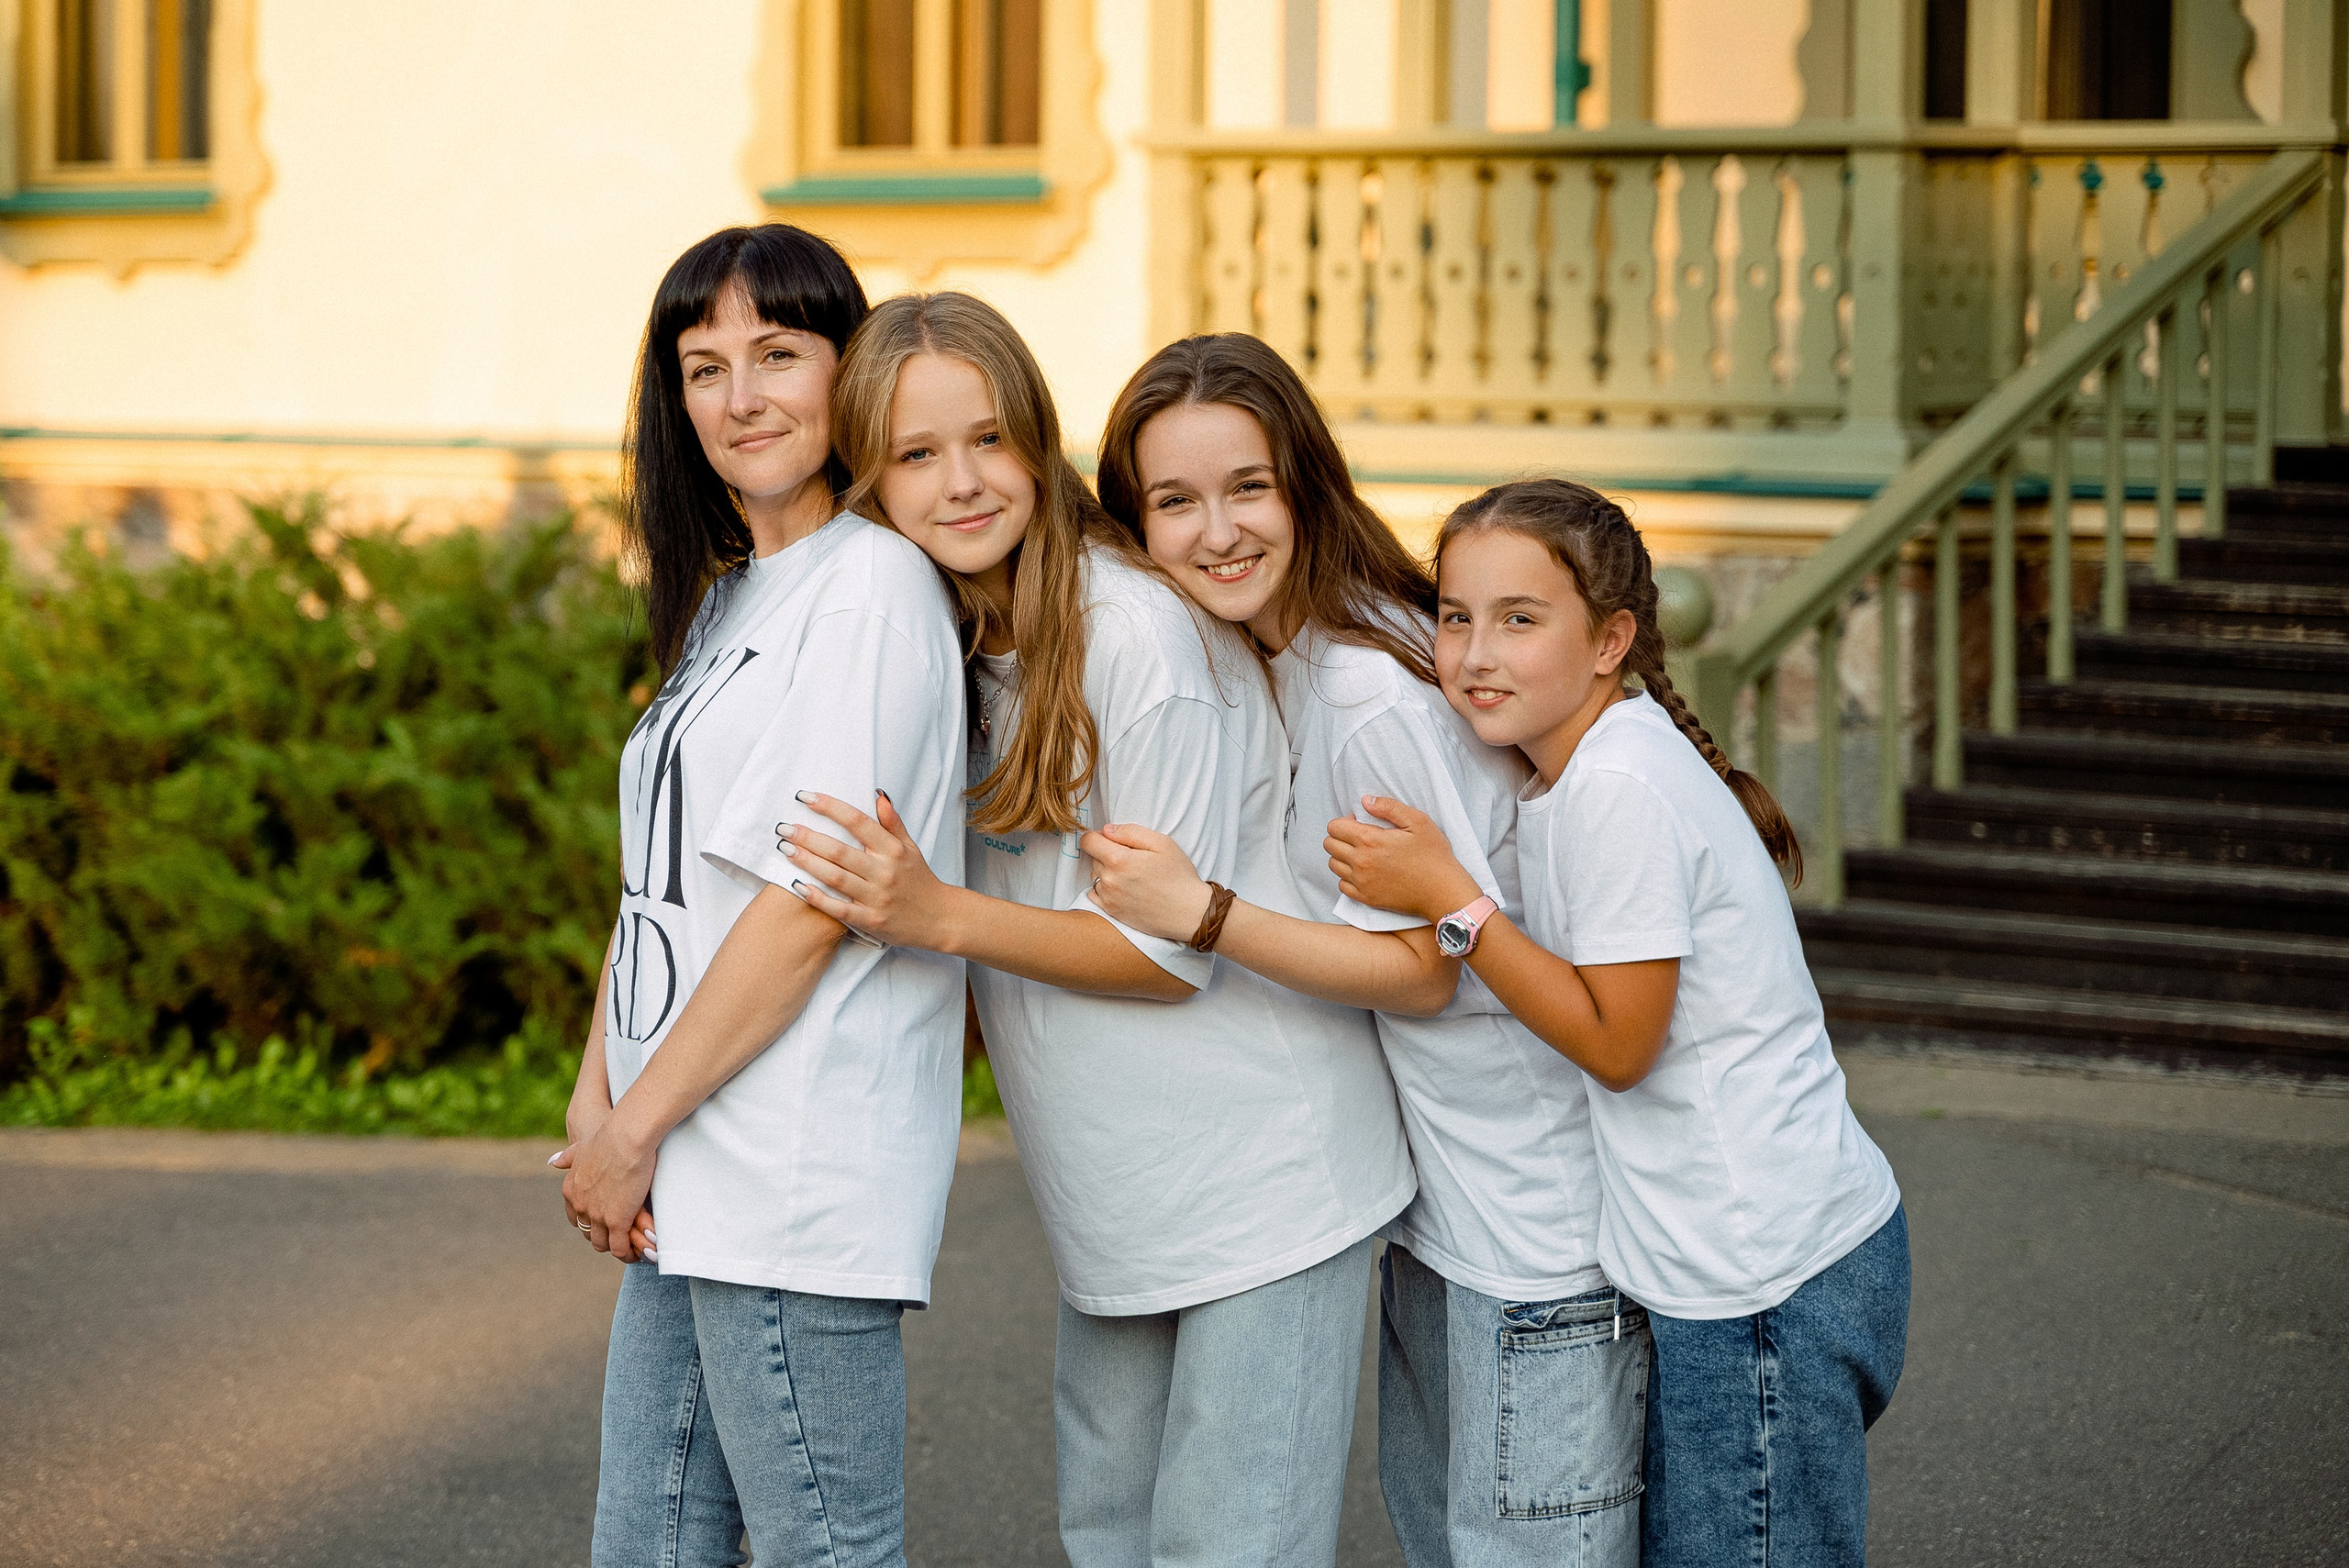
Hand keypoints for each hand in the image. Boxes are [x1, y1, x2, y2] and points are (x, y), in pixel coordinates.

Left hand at [553, 1113, 659, 1263]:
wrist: (625, 1138)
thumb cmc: (608, 1137)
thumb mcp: (580, 1148)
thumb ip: (567, 1157)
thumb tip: (553, 1162)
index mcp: (570, 1191)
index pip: (575, 1218)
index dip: (589, 1222)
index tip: (603, 1221)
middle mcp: (580, 1206)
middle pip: (588, 1233)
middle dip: (603, 1236)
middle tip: (619, 1236)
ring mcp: (597, 1216)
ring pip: (603, 1245)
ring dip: (616, 1247)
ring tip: (631, 1247)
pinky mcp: (617, 1221)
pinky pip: (620, 1248)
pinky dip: (627, 1253)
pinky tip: (637, 1252)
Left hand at [780, 791, 956, 950]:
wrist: (939, 918)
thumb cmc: (920, 880)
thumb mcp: (911, 847)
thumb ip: (892, 823)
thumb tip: (877, 795)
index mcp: (893, 850)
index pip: (858, 821)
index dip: (830, 808)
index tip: (806, 797)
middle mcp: (884, 872)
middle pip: (840, 850)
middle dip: (809, 837)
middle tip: (784, 827)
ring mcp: (877, 897)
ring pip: (836, 877)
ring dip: (807, 862)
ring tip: (785, 849)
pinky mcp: (871, 920)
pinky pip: (840, 909)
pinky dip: (818, 898)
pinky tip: (798, 885)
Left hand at [1077, 823, 1212, 942]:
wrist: (1189, 912)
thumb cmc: (1179, 876)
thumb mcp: (1162, 843)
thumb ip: (1130, 831)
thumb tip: (1107, 830)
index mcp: (1119, 860)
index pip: (1088, 841)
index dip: (1098, 835)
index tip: (1112, 839)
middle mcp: (1109, 880)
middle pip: (1093, 858)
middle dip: (1106, 853)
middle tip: (1132, 858)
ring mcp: (1108, 898)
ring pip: (1095, 876)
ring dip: (1106, 871)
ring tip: (1131, 875)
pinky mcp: (1111, 912)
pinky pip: (1095, 894)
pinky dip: (1104, 888)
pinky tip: (1124, 888)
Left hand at [1325, 795, 1481, 922]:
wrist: (1442, 891)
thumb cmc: (1433, 855)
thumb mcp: (1418, 821)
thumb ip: (1388, 807)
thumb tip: (1365, 801)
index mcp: (1370, 840)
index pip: (1334, 827)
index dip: (1344, 822)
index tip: (1360, 823)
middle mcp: (1360, 862)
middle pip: (1329, 845)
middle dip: (1341, 837)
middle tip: (1360, 838)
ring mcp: (1361, 882)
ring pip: (1333, 865)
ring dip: (1343, 857)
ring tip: (1363, 854)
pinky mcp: (1366, 898)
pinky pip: (1342, 886)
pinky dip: (1348, 877)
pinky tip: (1364, 872)